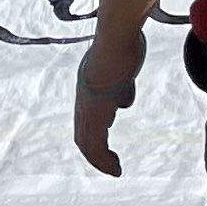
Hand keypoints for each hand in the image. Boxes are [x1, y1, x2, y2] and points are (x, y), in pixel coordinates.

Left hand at [72, 28, 142, 175]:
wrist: (117, 35)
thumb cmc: (123, 44)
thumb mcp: (122, 70)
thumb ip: (122, 86)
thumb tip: (123, 103)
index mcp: (87, 87)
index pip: (86, 119)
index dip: (94, 136)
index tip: (107, 148)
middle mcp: (83, 98)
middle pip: (83, 134)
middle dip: (95, 153)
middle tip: (110, 165)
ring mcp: (87, 105)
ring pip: (87, 142)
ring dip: (99, 160)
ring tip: (114, 170)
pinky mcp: (96, 111)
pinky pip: (95, 144)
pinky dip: (103, 161)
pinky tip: (115, 168)